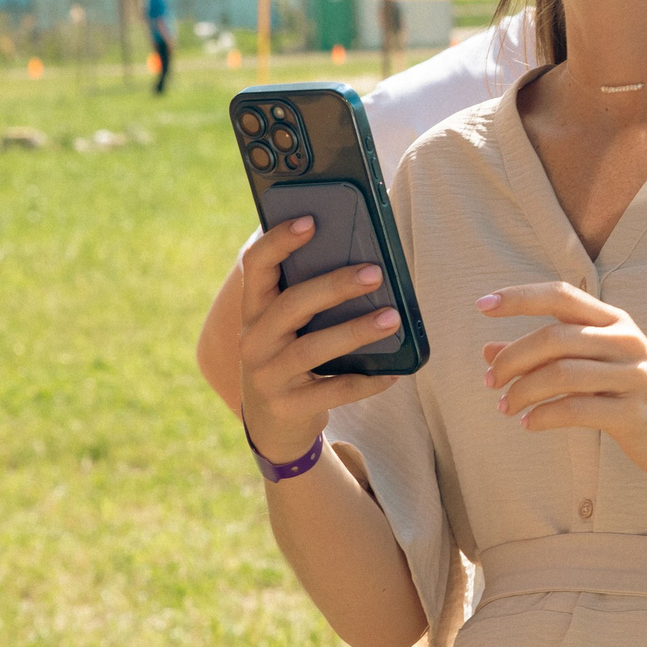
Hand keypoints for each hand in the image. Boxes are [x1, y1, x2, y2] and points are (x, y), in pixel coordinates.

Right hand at [212, 217, 400, 463]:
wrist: (273, 425)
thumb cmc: (290, 358)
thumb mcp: (285, 328)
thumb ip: (307, 296)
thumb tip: (364, 261)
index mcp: (254, 310)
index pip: (256, 266)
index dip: (279, 241)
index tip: (311, 221)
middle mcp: (254, 340)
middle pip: (292, 305)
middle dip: (334, 286)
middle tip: (375, 273)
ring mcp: (268, 376)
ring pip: (312, 349)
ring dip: (355, 332)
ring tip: (393, 318)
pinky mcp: (289, 407)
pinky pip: (333, 391)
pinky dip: (366, 381)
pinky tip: (393, 372)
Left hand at [480, 282, 646, 488]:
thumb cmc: (633, 391)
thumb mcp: (594, 363)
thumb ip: (545, 354)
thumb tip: (488, 351)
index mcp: (613, 320)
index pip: (560, 295)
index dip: (519, 297)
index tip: (481, 304)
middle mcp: (624, 340)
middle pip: (554, 336)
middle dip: (512, 358)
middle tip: (489, 381)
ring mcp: (632, 376)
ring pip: (562, 373)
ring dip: (522, 391)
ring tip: (505, 407)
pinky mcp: (633, 413)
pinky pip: (577, 409)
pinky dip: (544, 416)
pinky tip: (529, 423)